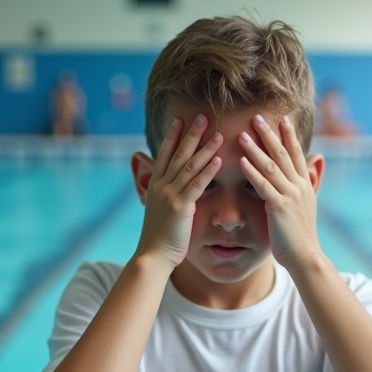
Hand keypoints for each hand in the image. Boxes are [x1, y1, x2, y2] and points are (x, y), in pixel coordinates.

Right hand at [134, 114, 223, 267]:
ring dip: (205, 148)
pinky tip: (219, 160)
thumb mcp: (157, 210)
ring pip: (189, 166)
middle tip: (203, 116)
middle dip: (191, 134)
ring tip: (219, 134)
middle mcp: (161, 186)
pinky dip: (208, 171)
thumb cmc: (157, 237)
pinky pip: (197, 185)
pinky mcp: (180, 207)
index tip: (180, 119)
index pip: (163, 154)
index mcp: (155, 185)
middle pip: (177, 154)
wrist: (152, 256)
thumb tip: (163, 186)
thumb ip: (162, 195)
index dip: (172, 136)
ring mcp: (170, 195)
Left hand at [238, 114, 322, 269]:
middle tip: (257, 116)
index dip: (289, 135)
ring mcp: (290, 195)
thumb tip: (315, 165)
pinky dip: (252, 171)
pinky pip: (263, 185)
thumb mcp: (307, 207)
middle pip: (284, 154)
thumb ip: (306, 185)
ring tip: (243, 133)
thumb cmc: (302, 236)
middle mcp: (299, 186)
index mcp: (305, 185)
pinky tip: (241, 161)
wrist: (306, 257)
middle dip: (270, 134)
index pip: (297, 154)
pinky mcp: (280, 207)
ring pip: (272, 166)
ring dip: (256, 148)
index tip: (282, 118)